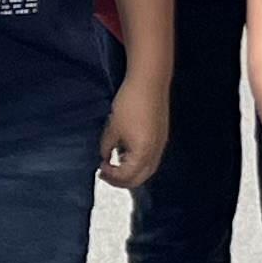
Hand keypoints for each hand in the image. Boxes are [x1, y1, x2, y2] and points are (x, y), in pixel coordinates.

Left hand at [98, 74, 167, 193]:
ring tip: (115, 166)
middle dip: (122, 180)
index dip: (111, 176)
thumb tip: (104, 157)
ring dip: (131, 173)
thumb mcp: (112, 127)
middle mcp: (155, 151)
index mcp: (143, 152)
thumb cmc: (129, 103)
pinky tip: (126, 155)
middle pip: (140, 178)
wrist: (149, 82)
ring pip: (148, 170)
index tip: (99, 169)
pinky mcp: (162, 136)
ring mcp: (161, 144)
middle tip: (106, 173)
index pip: (127, 176)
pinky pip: (151, 159)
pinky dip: (139, 163)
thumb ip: (106, 147)